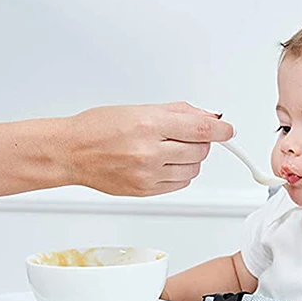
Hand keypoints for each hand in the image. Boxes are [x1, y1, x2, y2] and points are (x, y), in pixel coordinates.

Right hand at [63, 102, 233, 196]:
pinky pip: (179, 184)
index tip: (229, 130)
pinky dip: (179, 174)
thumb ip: (177, 113)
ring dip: (190, 160)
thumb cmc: (99, 128)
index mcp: (149, 125)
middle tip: (185, 136)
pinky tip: (163, 164)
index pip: (200, 129)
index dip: (221, 130)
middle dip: (200, 142)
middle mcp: (150, 152)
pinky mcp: (145, 191)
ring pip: (192, 170)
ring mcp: (148, 174)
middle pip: (200, 151)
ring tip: (169, 150)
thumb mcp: (138, 109)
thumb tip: (207, 117)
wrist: (72, 152)